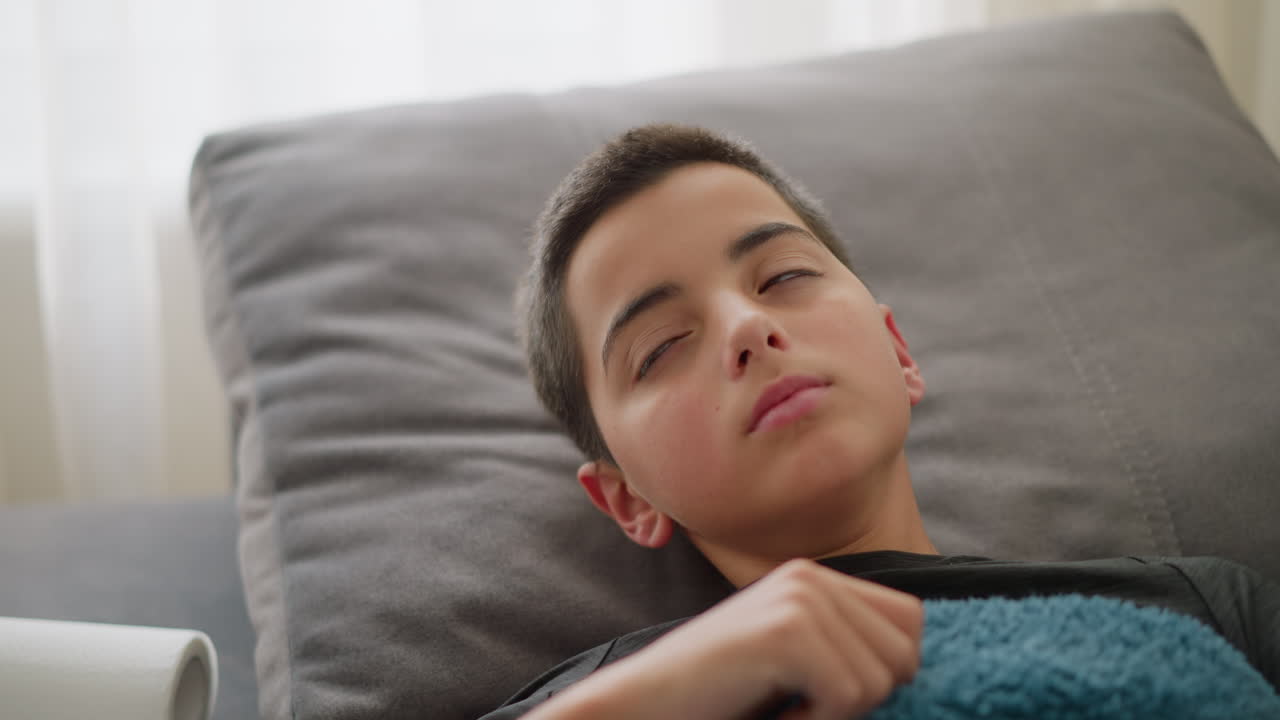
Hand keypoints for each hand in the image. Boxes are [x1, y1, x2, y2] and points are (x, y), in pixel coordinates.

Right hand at [526, 557, 922, 719]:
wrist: (646, 705)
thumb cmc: (719, 694)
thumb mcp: (793, 658)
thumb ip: (844, 643)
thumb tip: (916, 661)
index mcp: (814, 577)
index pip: (910, 619)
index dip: (888, 670)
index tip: (831, 695)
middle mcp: (810, 576)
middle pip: (905, 650)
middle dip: (866, 696)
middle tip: (804, 703)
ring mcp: (799, 598)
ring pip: (881, 678)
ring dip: (837, 714)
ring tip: (784, 705)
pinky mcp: (787, 630)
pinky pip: (850, 696)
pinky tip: (775, 712)